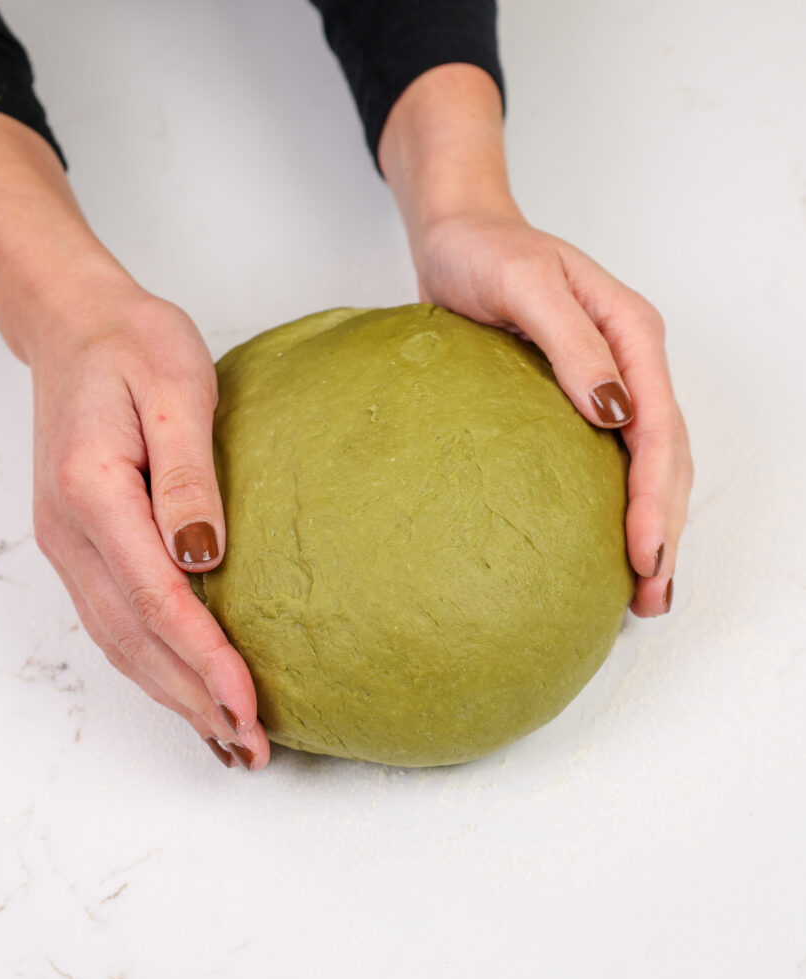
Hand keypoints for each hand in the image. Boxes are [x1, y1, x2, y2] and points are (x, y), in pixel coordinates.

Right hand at [29, 291, 269, 768]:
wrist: (78, 327)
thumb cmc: (133, 345)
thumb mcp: (177, 388)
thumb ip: (190, 476)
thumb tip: (205, 558)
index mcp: (94, 491)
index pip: (156, 599)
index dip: (204, 658)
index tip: (249, 701)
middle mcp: (70, 531)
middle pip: (135, 639)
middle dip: (194, 699)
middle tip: (251, 745)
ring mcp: (69, 543)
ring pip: (121, 641)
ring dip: (173, 695)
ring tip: (226, 737)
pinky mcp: (82, 544)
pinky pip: (115, 621)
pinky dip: (152, 665)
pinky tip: (184, 688)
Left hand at [378, 64, 692, 616]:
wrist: (460, 236)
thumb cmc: (484, 252)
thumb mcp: (524, 284)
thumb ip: (572, 342)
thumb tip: (614, 411)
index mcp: (631, 332)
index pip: (657, 426)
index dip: (654, 494)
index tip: (644, 551)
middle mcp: (632, 360)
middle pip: (667, 455)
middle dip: (665, 527)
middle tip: (651, 594)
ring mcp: (611, 380)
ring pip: (649, 463)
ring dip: (653, 525)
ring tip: (645, 590)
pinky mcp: (578, 397)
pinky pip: (613, 458)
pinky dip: (621, 504)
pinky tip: (610, 544)